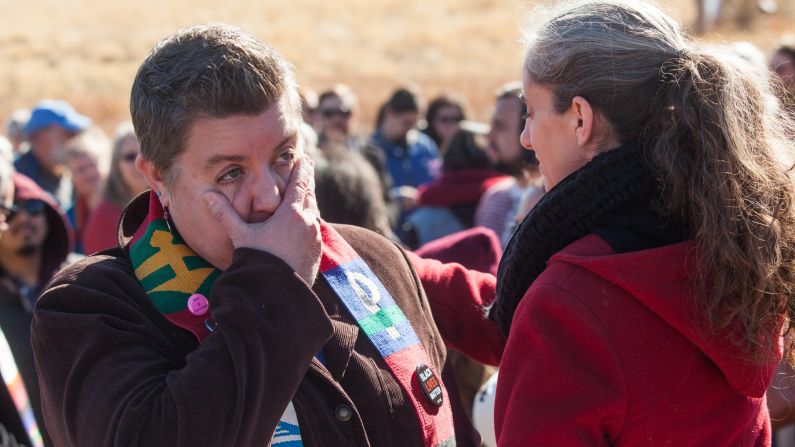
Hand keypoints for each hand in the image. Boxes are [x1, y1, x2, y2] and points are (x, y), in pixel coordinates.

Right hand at [203, 155, 320, 285]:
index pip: (299, 184)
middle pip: (310, 194)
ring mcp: (314, 239)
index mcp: (291, 214)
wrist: (276, 294)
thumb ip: (225, 214)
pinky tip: (306, 221)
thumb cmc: (257, 262)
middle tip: (307, 165)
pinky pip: (315, 229)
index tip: (303, 157)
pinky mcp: (317, 253)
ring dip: (309, 199)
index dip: (301, 169)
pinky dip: (311, 219)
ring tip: (306, 191)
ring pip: (314, 212)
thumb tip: (206, 194)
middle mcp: (308, 223)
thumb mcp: (240, 235)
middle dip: (307, 180)